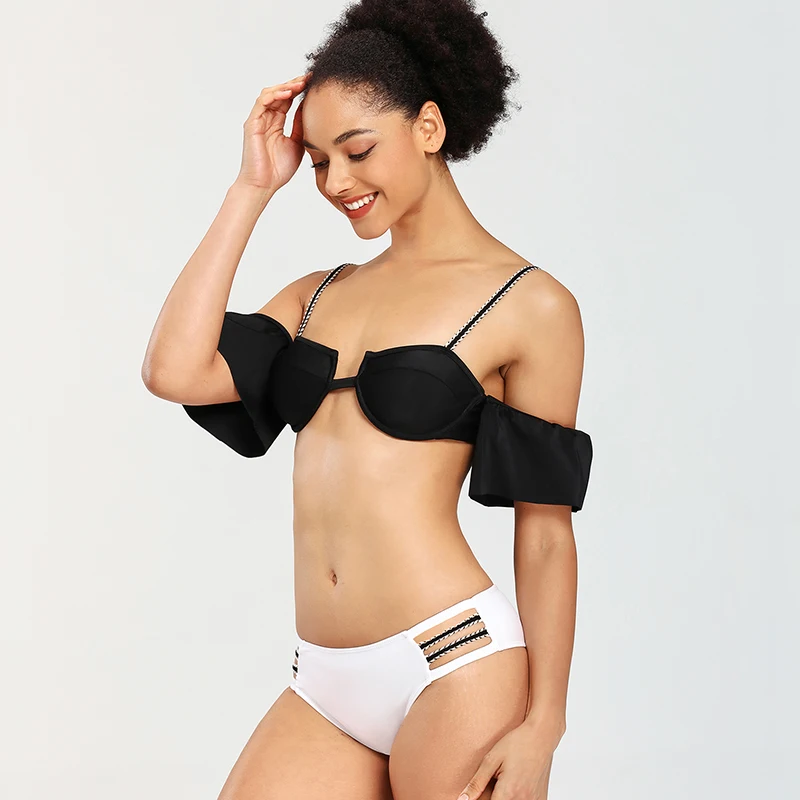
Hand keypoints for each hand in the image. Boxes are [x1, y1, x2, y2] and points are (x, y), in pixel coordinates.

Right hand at [234, 72, 311, 192]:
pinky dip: (274, 95)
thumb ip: (300, 126)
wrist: (264, 185)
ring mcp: (258, 120)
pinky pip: (262, 103)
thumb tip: (309, 109)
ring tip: (300, 84)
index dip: (299, 90)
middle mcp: (266, 119)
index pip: (287, 100)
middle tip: (309, 78)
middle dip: (294, 84)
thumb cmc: (278, 170)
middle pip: (279, 93)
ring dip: (285, 87)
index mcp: (276, 123)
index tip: (314, 83)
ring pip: (270, 94)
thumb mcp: (297, 143)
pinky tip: (287, 94)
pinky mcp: (252, 124)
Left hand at [455, 718, 561, 799]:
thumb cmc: (517, 743)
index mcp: (508, 792)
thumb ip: (477, 782)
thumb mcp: (492, 759)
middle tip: (494, 782)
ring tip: (503, 782)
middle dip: (492, 797)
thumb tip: (463, 799)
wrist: (541, 736)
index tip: (479, 793)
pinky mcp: (540, 798)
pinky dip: (516, 797)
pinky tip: (515, 785)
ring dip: (504, 796)